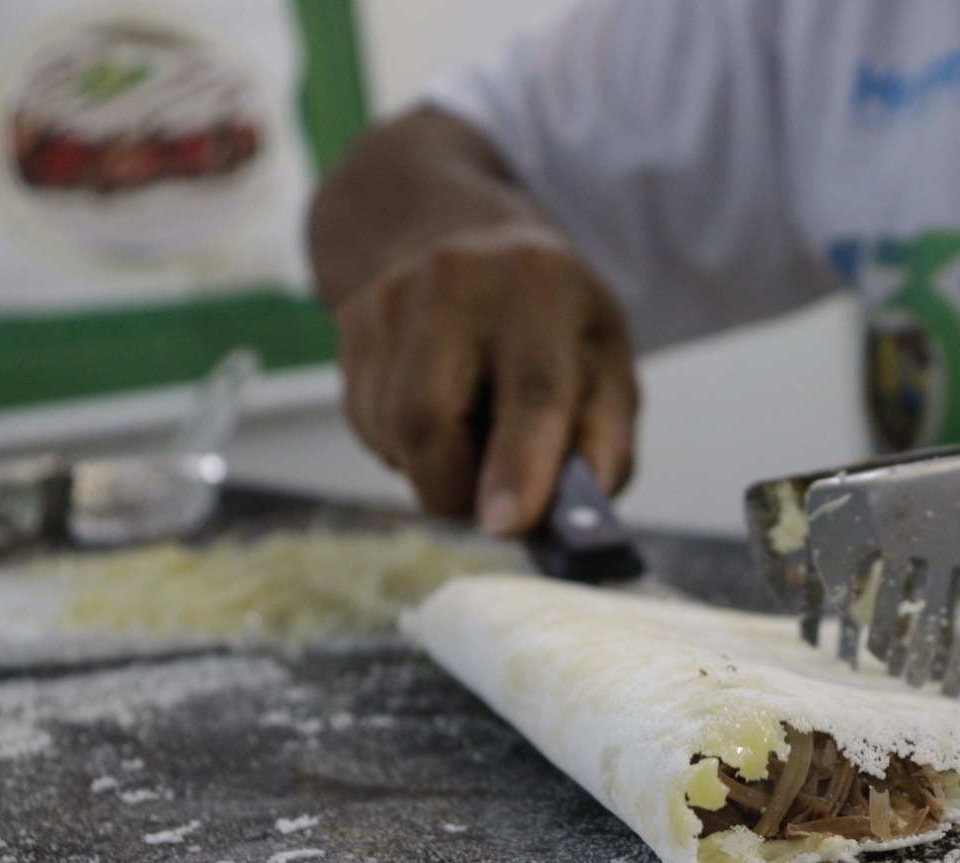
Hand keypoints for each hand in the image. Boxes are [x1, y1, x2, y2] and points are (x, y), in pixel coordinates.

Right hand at [334, 221, 637, 533]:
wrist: (471, 241)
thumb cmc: (553, 321)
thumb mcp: (608, 369)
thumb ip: (603, 446)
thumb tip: (570, 518)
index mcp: (542, 288)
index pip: (531, 389)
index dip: (519, 466)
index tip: (507, 523)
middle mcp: (456, 282)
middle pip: (425, 418)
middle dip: (455, 488)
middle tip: (494, 501)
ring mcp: (390, 299)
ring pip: (390, 433)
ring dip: (435, 467)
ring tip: (475, 431)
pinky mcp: (351, 324)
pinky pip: (368, 426)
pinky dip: (407, 447)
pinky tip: (441, 411)